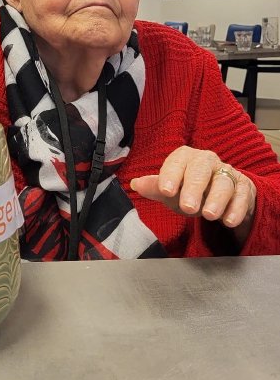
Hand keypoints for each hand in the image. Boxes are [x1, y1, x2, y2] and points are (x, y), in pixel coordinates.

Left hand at [130, 146, 255, 238]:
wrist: (222, 194)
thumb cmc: (191, 189)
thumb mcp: (172, 190)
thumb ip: (156, 188)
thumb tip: (136, 184)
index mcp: (186, 157)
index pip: (177, 161)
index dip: (171, 175)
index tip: (165, 191)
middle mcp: (207, 161)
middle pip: (201, 169)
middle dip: (194, 187)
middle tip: (188, 207)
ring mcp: (227, 173)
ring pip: (224, 182)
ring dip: (217, 199)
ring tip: (209, 215)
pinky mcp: (244, 187)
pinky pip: (242, 195)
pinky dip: (237, 208)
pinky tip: (229, 221)